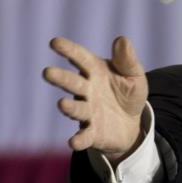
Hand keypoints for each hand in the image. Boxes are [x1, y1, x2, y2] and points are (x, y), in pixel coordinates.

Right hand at [43, 36, 147, 162]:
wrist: (132, 123)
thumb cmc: (128, 93)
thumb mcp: (134, 75)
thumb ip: (127, 60)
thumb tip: (122, 40)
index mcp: (95, 71)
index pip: (80, 58)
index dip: (68, 50)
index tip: (54, 42)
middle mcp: (87, 90)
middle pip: (72, 83)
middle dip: (61, 78)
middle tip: (47, 72)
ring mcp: (87, 112)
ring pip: (76, 108)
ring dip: (69, 107)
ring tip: (62, 104)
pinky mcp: (92, 133)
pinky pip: (84, 136)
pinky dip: (79, 139)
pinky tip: (73, 142)